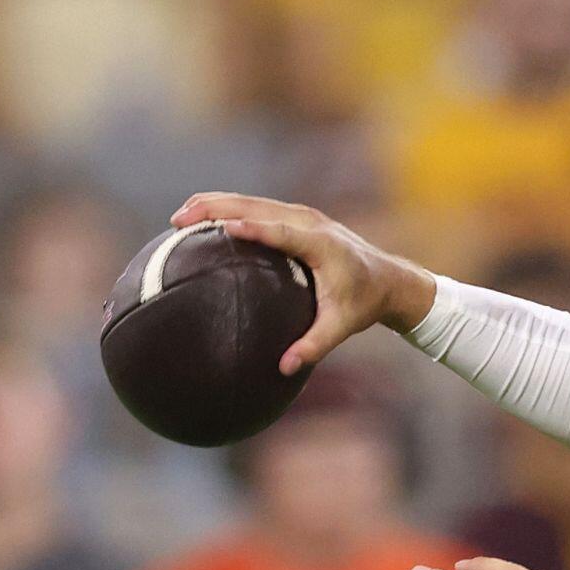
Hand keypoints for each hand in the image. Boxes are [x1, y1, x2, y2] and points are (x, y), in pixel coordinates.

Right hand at [170, 193, 436, 374]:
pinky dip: (228, 208)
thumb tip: (285, 368)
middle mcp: (310, 222)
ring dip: (216, 204)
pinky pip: (257, 207)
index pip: (282, 231)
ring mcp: (302, 215)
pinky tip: (201, 218)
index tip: (223, 228)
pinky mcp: (296, 217)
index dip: (254, 228)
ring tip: (180, 217)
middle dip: (216, 209)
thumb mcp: (342, 327)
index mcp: (321, 244)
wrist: (389, 280)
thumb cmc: (364, 303)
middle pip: (258, 207)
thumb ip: (314, 345)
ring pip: (253, 201)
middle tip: (180, 220)